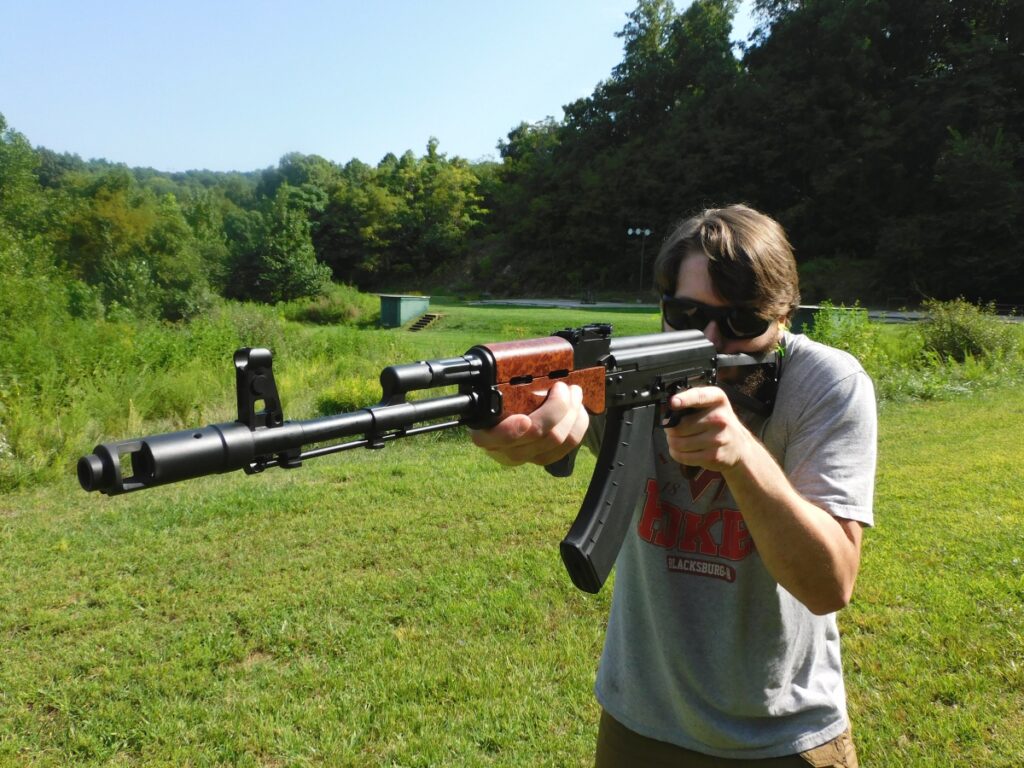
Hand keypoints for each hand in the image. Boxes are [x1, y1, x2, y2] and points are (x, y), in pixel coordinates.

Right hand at [470, 381, 588, 466]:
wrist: (502, 421)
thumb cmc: (497, 401)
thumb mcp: (491, 392)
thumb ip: (499, 385)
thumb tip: (518, 362)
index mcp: (485, 434)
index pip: (495, 439)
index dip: (510, 432)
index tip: (524, 419)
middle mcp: (504, 450)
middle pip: (536, 434)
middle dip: (556, 406)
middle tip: (561, 387)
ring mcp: (525, 456)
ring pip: (557, 438)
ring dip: (571, 411)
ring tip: (573, 393)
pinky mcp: (544, 458)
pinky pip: (569, 445)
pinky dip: (578, 424)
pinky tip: (578, 410)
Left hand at [665, 386, 752, 471]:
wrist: (739, 445)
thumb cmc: (719, 422)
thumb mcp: (712, 404)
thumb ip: (692, 402)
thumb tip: (668, 409)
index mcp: (717, 399)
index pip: (699, 396)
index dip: (684, 399)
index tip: (673, 402)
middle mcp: (719, 418)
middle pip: (680, 425)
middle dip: (670, 429)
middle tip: (672, 429)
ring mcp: (717, 438)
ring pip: (679, 442)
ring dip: (672, 442)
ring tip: (677, 440)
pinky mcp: (713, 456)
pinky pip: (684, 456)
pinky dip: (676, 454)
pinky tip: (680, 450)